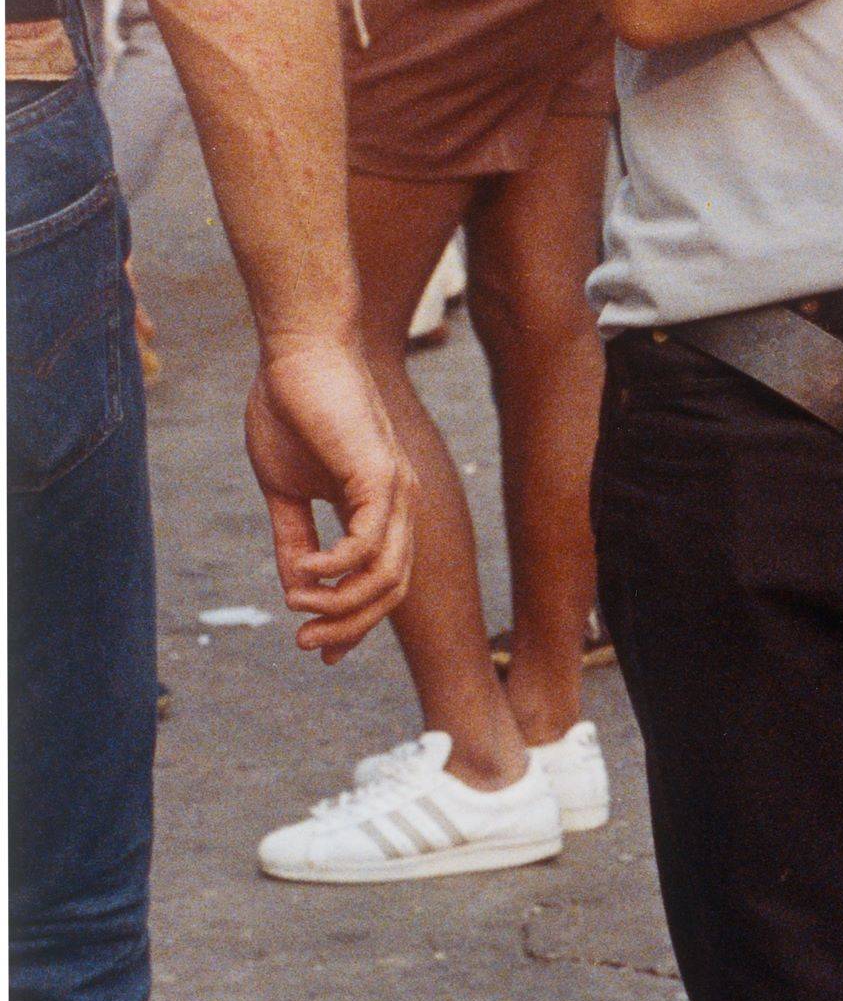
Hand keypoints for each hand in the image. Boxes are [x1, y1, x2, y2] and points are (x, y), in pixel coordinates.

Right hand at [245, 338, 414, 661]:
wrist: (297, 351)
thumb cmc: (291, 408)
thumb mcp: (285, 488)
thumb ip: (293, 535)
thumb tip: (296, 584)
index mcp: (380, 508)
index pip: (382, 583)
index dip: (355, 624)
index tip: (317, 649)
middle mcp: (400, 504)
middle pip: (391, 591)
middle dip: (349, 627)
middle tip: (305, 641)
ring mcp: (396, 490)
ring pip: (388, 576)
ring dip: (342, 605)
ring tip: (299, 606)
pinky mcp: (379, 474)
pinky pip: (369, 541)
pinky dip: (337, 566)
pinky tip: (305, 571)